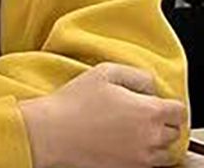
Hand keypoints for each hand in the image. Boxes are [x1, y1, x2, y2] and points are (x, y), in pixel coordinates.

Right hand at [20, 63, 187, 167]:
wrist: (52, 133)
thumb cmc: (74, 102)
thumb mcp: (104, 72)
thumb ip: (137, 75)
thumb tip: (150, 87)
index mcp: (150, 112)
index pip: (179, 110)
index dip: (166, 104)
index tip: (151, 102)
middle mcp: (153, 138)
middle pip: (174, 131)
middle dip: (160, 122)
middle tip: (136, 114)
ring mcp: (143, 158)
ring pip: (165, 151)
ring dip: (154, 140)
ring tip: (130, 131)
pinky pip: (149, 163)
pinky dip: (142, 154)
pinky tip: (121, 143)